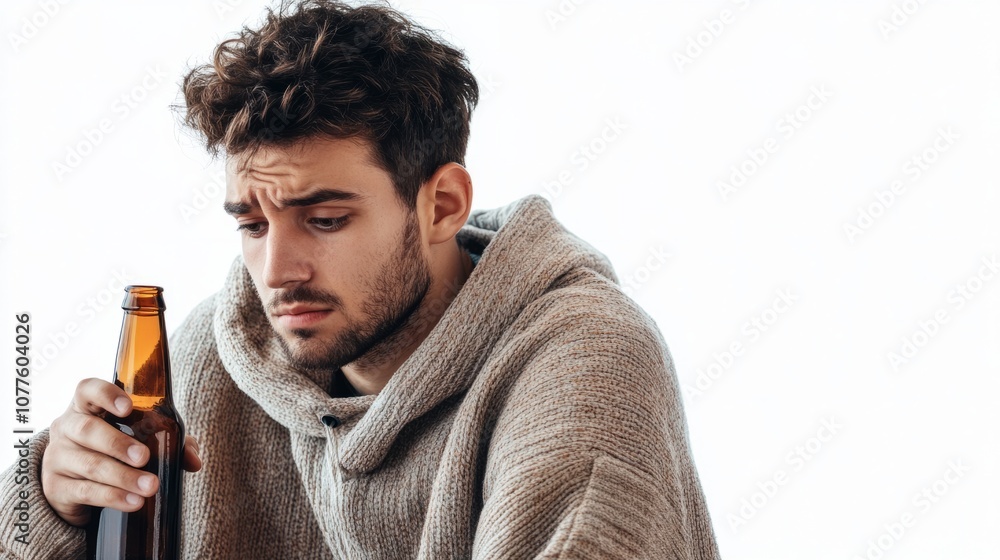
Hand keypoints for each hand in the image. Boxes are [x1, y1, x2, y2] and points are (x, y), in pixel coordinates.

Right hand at [40, 378, 201, 526]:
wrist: (75, 486)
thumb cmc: (113, 451)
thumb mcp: (139, 440)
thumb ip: (170, 442)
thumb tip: (194, 460)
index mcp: (86, 407)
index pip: (87, 390)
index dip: (106, 394)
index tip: (128, 407)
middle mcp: (67, 428)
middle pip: (87, 430)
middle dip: (118, 444)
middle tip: (144, 457)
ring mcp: (58, 458)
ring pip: (90, 464)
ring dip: (123, 477)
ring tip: (150, 487)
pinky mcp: (56, 488)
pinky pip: (85, 492)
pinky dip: (113, 497)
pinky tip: (133, 502)